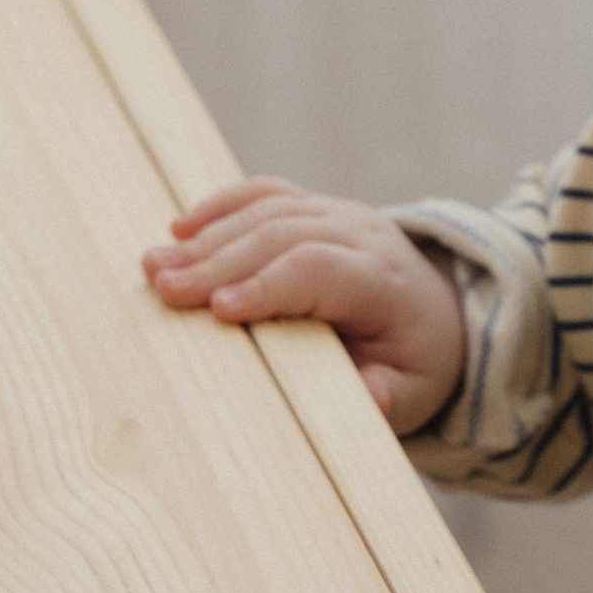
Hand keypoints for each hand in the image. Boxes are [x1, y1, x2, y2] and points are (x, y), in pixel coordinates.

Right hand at [142, 181, 466, 432]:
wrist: (439, 314)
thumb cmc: (414, 361)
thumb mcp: (414, 391)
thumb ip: (390, 395)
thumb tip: (369, 397)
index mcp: (384, 281)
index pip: (320, 270)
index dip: (269, 285)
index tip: (220, 309)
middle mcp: (362, 235)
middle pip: (283, 236)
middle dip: (220, 262)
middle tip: (165, 290)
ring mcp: (337, 214)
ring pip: (267, 212)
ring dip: (208, 238)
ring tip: (154, 267)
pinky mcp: (314, 208)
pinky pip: (265, 194)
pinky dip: (220, 207)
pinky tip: (179, 229)